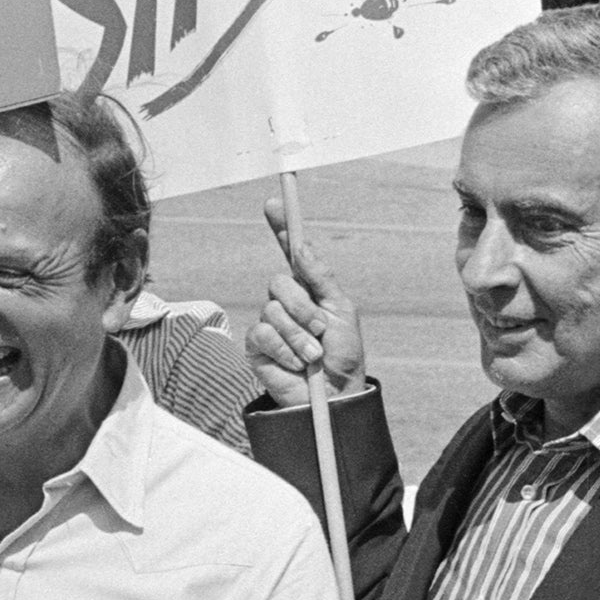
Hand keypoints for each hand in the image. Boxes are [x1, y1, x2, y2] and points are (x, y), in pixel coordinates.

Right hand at [246, 194, 367, 409]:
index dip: (281, 227)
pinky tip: (295, 365)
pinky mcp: (257, 345)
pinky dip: (285, 350)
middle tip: (320, 331)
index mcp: (308, 288)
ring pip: (272, 310)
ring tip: (312, 356)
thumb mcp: (342, 311)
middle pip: (279, 282)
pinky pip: (263, 333)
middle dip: (304, 308)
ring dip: (299, 336)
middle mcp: (285, 301)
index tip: (274, 204)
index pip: (290, 252)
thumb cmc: (342, 355)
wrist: (334, 395)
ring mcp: (269, 322)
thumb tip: (302, 246)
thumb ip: (321, 279)